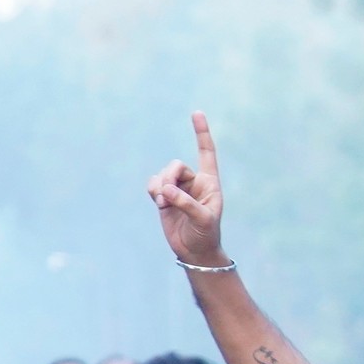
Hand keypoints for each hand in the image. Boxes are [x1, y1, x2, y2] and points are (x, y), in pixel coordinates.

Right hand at [146, 111, 227, 266]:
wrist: (194, 251)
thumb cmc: (206, 234)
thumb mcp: (202, 219)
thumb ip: (185, 203)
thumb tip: (166, 190)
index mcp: (210, 182)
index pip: (206, 153)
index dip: (201, 133)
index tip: (196, 113)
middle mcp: (194, 182)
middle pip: (176, 165)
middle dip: (169, 177)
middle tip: (168, 195)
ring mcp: (178, 189)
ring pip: (162, 175)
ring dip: (160, 187)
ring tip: (165, 204)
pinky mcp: (164, 197)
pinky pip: (153, 184)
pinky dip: (153, 191)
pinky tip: (159, 203)